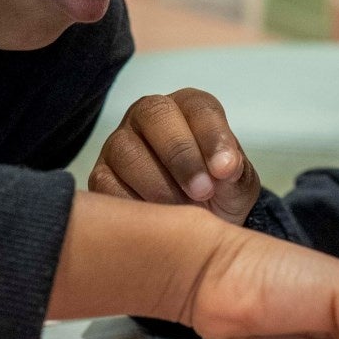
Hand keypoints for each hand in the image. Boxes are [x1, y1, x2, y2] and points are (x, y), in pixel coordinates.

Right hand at [90, 89, 260, 223]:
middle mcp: (148, 117)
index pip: (199, 108)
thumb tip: (226, 167)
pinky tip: (156, 222)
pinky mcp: (101, 177)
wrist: (196, 230)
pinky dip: (134, 206)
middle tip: (203, 191)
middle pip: (156, 115)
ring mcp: (119, 144)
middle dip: (181, 155)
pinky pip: (107, 186)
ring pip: (128, 152)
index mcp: (189, 108)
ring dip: (159, 185)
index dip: (212, 136)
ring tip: (183, 211)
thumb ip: (235, 172)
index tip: (225, 170)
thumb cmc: (219, 193)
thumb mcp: (237, 184)